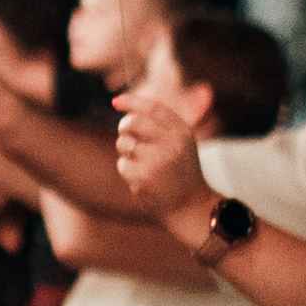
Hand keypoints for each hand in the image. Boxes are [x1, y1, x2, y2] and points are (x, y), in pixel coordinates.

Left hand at [111, 93, 212, 224]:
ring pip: (124, 143)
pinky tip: (142, 178)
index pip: (153, 109)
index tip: (116, 101)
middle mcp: (171, 144)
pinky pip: (122, 164)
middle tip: (125, 133)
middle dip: (124, 126)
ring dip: (126, 150)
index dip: (132, 102)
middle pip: (133, 122)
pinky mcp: (143, 177)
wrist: (189, 204)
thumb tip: (121, 104)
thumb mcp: (180, 141)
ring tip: (142, 161)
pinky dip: (127, 169)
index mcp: (181, 132)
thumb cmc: (180, 169)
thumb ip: (159, 123)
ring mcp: (156, 161)